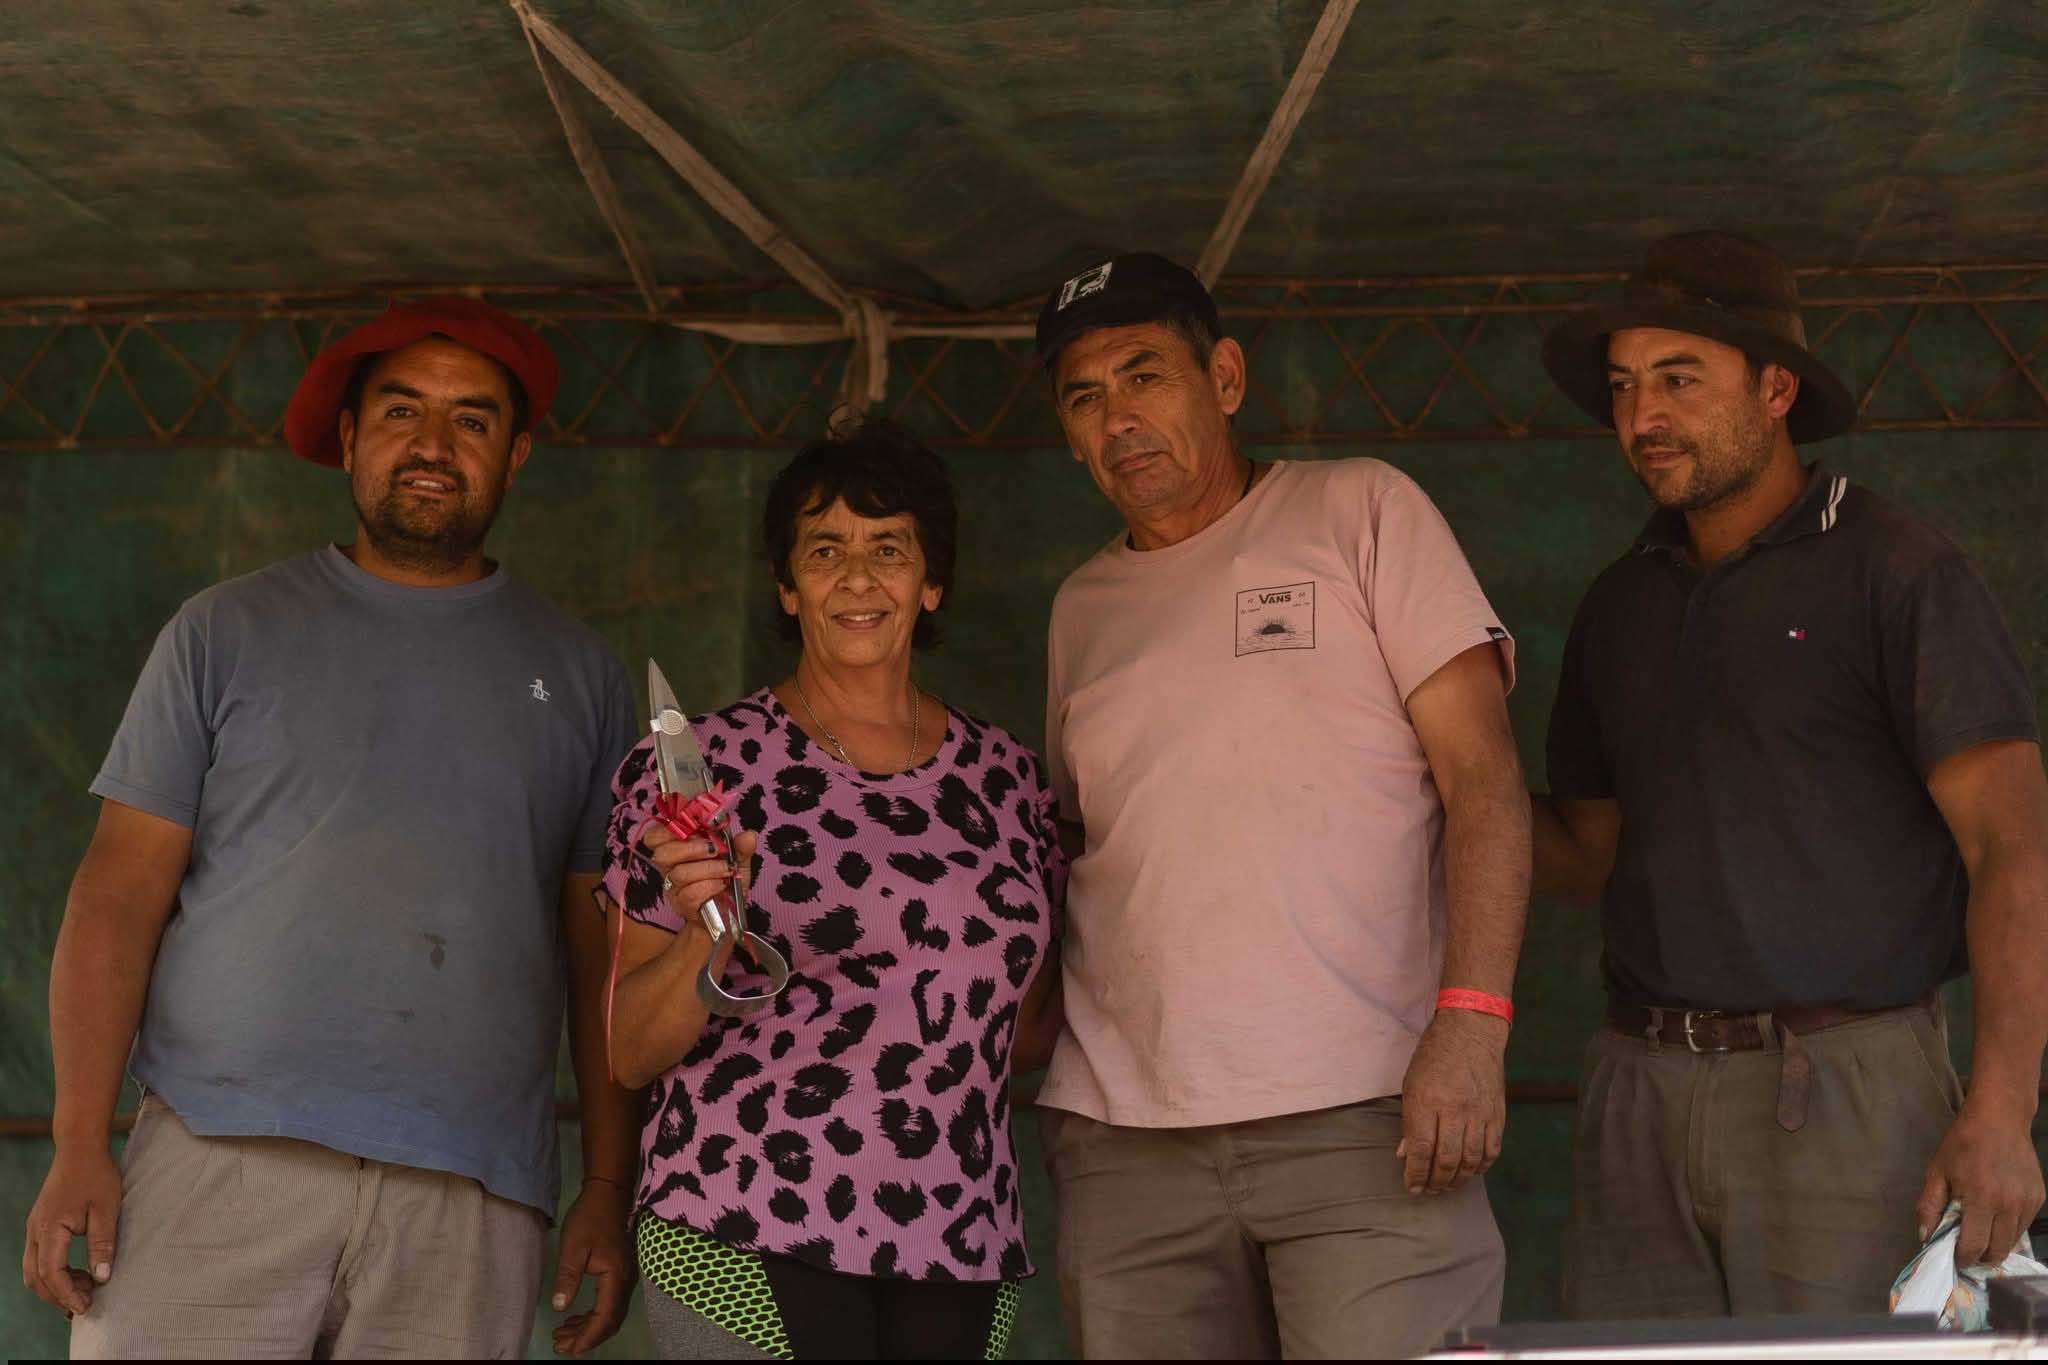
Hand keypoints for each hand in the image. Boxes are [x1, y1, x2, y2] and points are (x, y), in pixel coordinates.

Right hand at [21, 1145, 120, 1316]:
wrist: (79, 1148)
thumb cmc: (96, 1175)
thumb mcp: (107, 1209)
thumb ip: (102, 1244)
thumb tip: (101, 1277)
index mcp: (50, 1228)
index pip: (51, 1272)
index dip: (66, 1293)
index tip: (85, 1307)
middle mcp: (35, 1232)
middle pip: (36, 1277)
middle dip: (58, 1296)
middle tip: (86, 1304)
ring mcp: (34, 1229)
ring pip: (34, 1270)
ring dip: (55, 1286)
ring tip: (85, 1289)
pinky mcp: (40, 1225)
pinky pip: (39, 1258)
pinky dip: (54, 1272)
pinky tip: (78, 1273)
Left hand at [549, 1178, 634, 1356]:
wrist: (608, 1195)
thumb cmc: (589, 1218)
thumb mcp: (573, 1247)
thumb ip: (567, 1278)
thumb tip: (559, 1308)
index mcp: (615, 1277)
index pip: (605, 1317)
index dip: (589, 1336)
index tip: (570, 1350)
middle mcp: (625, 1282)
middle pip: (610, 1320)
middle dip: (586, 1337)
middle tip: (561, 1346)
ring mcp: (624, 1278)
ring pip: (609, 1314)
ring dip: (587, 1327)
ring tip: (562, 1335)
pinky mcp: (618, 1275)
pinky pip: (608, 1303)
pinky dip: (592, 1315)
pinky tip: (574, 1317)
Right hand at [638, 824, 756, 920]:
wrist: (728, 915)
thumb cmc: (726, 882)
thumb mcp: (737, 860)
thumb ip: (740, 846)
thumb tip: (748, 836)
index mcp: (677, 850)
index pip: (655, 836)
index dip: (668, 828)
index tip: (695, 825)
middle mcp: (670, 868)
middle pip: (663, 853)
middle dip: (692, 848)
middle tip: (715, 849)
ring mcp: (674, 888)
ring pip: (679, 873)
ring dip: (708, 868)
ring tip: (726, 869)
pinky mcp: (682, 906)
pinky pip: (690, 894)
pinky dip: (710, 886)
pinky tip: (721, 885)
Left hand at [1397, 1009, 1508, 1194]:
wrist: (1470, 1031)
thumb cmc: (1434, 1056)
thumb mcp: (1411, 1084)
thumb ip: (1410, 1121)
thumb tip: (1406, 1155)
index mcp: (1427, 1101)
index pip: (1421, 1150)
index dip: (1416, 1174)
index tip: (1411, 1186)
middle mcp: (1454, 1110)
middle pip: (1446, 1160)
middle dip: (1435, 1182)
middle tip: (1429, 1190)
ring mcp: (1479, 1113)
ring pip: (1471, 1160)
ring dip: (1458, 1179)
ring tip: (1447, 1185)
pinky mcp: (1497, 1113)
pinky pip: (1492, 1150)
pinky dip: (1481, 1166)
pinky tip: (1471, 1171)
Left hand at [1915, 1103, 2045, 1266]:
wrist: (1999, 1119)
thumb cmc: (1962, 1143)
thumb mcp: (1937, 1171)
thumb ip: (1929, 1206)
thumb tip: (1924, 1237)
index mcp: (1981, 1198)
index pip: (1974, 1246)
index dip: (1962, 1258)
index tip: (1954, 1258)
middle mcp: (2009, 1204)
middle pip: (1997, 1251)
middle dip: (1980, 1257)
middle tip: (1967, 1251)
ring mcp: (2027, 1202)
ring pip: (2012, 1241)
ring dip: (1995, 1244)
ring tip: (1980, 1233)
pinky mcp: (2039, 1198)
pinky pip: (2023, 1225)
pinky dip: (2009, 1228)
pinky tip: (1995, 1216)